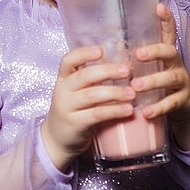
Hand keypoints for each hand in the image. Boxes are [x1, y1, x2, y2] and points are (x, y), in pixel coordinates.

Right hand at [40, 46, 135, 170]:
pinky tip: (128, 110)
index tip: (101, 50)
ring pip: (92, 95)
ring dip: (115, 92)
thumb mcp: (76, 92)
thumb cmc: (74, 110)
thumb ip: (91, 80)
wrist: (57, 139)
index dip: (84, 53)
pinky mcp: (74, 124)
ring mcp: (67, 108)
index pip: (68, 60)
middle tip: (127, 71)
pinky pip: (96, 114)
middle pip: (84, 76)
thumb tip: (122, 64)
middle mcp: (62, 91)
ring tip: (132, 93)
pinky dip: (114, 111)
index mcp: (64, 79)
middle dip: (108, 71)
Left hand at [130, 3, 189, 148]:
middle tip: (138, 54)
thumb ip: (137, 59)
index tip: (158, 7)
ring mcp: (181, 82)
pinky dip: (158, 108)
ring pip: (171, 78)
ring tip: (135, 86)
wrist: (184, 108)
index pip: (168, 33)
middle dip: (155, 51)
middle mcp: (176, 65)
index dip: (166, 19)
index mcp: (166, 55)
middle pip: (171, 52)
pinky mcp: (183, 100)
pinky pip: (171, 103)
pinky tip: (145, 112)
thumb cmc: (161, 85)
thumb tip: (110, 45)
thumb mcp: (152, 68)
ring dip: (153, 81)